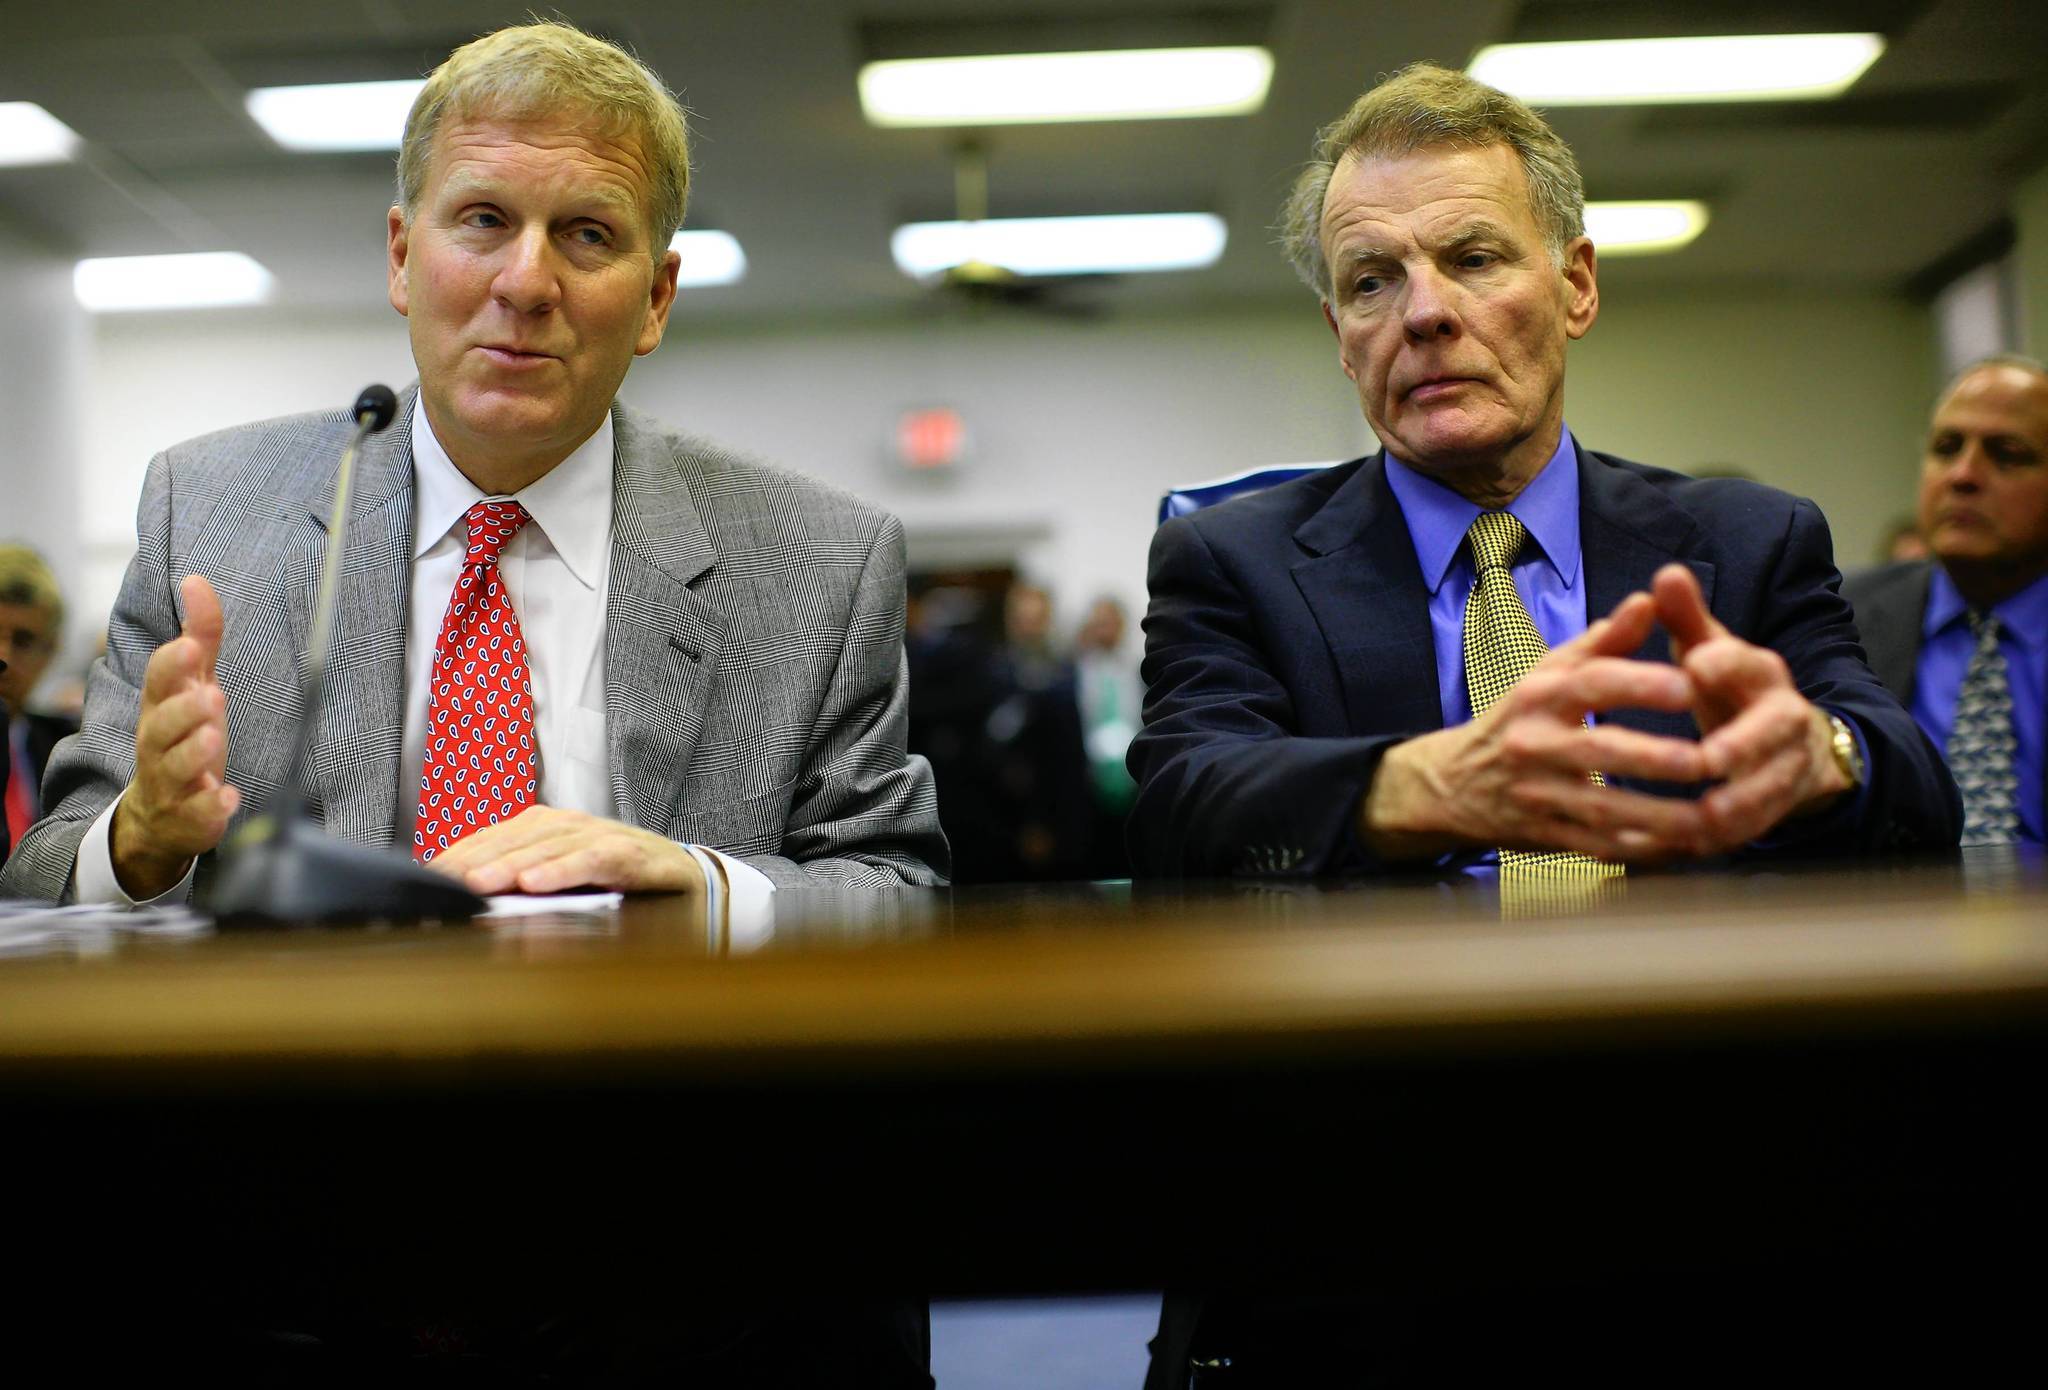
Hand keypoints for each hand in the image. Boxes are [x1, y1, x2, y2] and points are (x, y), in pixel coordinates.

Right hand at [112, 574, 239, 897]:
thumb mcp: (192, 685)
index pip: (158, 682)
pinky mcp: (190, 816)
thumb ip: (199, 637)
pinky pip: (197, 812)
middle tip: (210, 696)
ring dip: (194, 751)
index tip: (188, 646)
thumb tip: (197, 581)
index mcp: (161, 707)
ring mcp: (171, 782)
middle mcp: (159, 743)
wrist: (160, 814)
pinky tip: (228, 796)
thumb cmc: (182, 736)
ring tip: (213, 737)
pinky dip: (212, 805)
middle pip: (161, 725)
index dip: (170, 666)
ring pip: (175, 767)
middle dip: (183, 710)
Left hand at [425, 805, 708, 896]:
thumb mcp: (566, 887)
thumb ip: (525, 891)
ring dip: (512, 863)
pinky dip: (564, 869)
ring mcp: (604, 836)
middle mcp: (573, 826)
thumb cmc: (622, 886)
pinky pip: (594, 859)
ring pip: (551, 845)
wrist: (690, 883)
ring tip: (479, 884)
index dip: (461, 854)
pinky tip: (537, 883)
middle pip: (516, 838)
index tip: (426, 878)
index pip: (495, 837)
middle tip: (443, 883)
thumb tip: (471, 903)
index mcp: (550, 830)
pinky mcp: (633, 855)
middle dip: (477, 859)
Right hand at [1362, 591, 1717, 862]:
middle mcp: (1534, 744)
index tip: (1689, 685)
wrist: (1450, 784)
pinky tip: (1683, 847)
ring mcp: (1537, 795)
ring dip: (1661, 816)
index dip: (1639, 683)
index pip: (1590, 683)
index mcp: (1540, 696)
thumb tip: (1650, 599)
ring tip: (1713, 815)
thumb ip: (1605, 641)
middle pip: (1598, 750)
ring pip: (1604, 810)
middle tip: (1709, 759)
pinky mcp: (1544, 835)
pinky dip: (1642, 850)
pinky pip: (1598, 846)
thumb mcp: (1549, 672)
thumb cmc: (1518, 719)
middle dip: (1655, 757)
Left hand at [1653, 564, 1850, 848]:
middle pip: (1774, 728)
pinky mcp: (1778, 805)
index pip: (1748, 661)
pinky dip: (1728, 838)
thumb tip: (1667, 573)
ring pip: (1772, 785)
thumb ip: (1687, 617)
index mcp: (1760, 673)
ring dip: (1741, 802)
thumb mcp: (1710, 649)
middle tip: (1709, 758)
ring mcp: (1786, 764)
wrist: (1790, 742)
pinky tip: (1692, 846)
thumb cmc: (1730, 689)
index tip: (1697, 664)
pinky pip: (1757, 825)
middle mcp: (1782, 716)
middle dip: (1744, 743)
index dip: (1726, 661)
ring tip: (1706, 816)